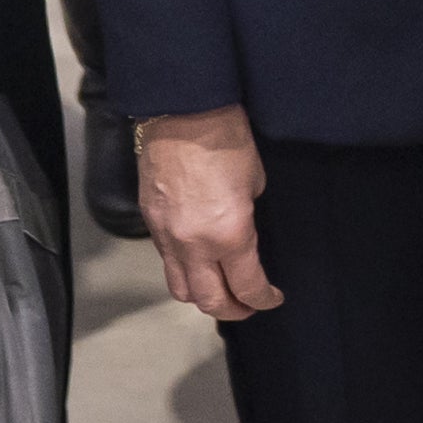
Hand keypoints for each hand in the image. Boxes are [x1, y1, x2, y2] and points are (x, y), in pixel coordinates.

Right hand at [141, 106, 279, 317]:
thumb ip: (248, 218)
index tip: (273, 298)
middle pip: (209, 300)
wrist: (182, 112)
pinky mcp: (150, 223)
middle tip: (248, 307)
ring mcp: (167, 236)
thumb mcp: (255, 182)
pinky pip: (166, 262)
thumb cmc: (226, 139)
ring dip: (202, 297)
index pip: (247, 285)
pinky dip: (184, 271)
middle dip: (232, 310)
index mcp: (229, 234)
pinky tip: (198, 263)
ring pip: (180, 288)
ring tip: (220, 292)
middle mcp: (193, 244)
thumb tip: (243, 233)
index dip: (263, 299)